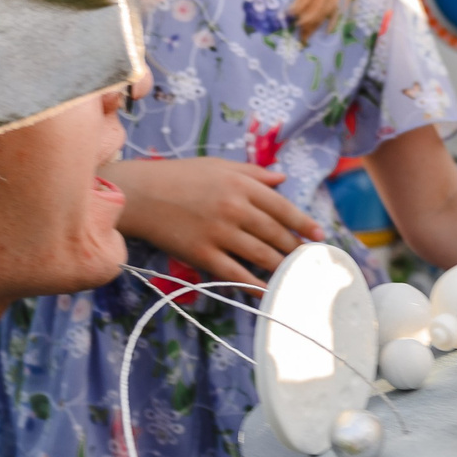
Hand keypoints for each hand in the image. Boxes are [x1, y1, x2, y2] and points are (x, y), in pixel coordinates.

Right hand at [106, 156, 325, 283]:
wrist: (138, 194)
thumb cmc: (178, 176)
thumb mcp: (217, 165)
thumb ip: (252, 172)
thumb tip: (282, 178)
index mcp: (241, 185)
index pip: (282, 207)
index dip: (303, 224)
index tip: (319, 236)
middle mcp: (235, 208)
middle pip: (275, 234)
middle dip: (296, 249)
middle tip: (310, 260)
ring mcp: (219, 233)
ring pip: (261, 255)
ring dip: (281, 267)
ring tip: (296, 275)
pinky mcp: (202, 254)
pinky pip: (235, 273)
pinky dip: (254, 284)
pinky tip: (267, 291)